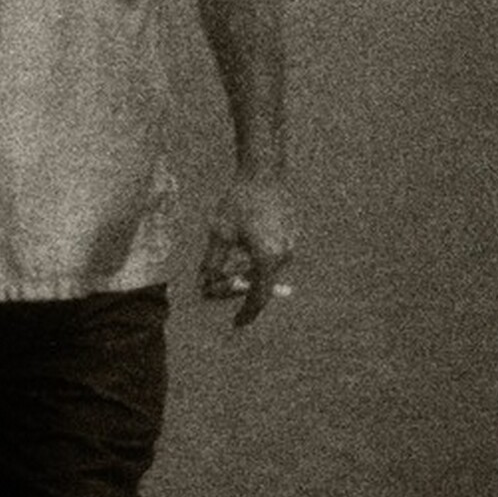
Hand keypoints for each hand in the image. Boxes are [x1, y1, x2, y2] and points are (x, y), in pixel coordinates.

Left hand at [199, 176, 295, 328]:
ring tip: (231, 249)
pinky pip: (274, 256)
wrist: (264, 173)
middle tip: (221, 280)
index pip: (258, 298)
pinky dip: (258, 257)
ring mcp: (290, 246)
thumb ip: (213, 263)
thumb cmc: (239, 201)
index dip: (246, 313)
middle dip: (241, 286)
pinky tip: (246, 235)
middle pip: (262, 285)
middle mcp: (284, 257)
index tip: (236, 324)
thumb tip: (206, 286)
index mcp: (267, 260)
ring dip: (249, 269)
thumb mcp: (220, 233)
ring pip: (267, 270)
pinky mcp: (292, 236)